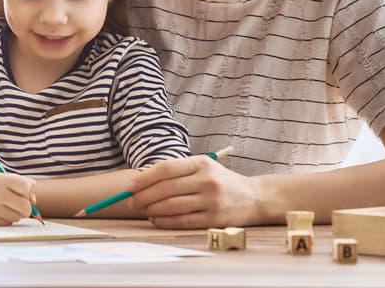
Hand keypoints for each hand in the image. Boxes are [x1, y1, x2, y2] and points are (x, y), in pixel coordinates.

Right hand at [0, 172, 36, 225]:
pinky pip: (8, 223)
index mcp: (0, 179)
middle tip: (21, 205)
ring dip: (16, 213)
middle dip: (27, 208)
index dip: (28, 191)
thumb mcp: (4, 178)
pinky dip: (8, 219)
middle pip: (25, 207)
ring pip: (18, 217)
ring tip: (6, 206)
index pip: (26, 187)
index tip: (24, 192)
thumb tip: (34, 202)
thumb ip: (23, 184)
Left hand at [128, 156, 262, 228]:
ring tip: (144, 211)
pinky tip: (156, 220)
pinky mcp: (214, 219)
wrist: (254, 197)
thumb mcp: (203, 167)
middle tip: (131, 202)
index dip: (144, 178)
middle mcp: (206, 180)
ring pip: (172, 206)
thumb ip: (177, 171)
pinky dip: (165, 221)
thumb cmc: (221, 181)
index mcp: (201, 163)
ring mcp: (211, 200)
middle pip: (166, 188)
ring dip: (152, 210)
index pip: (166, 168)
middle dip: (144, 196)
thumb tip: (142, 180)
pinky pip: (182, 221)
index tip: (130, 187)